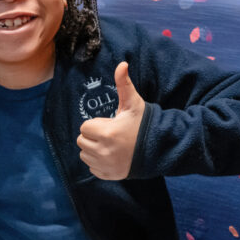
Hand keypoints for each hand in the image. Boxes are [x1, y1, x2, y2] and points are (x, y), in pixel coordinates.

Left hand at [76, 61, 144, 179]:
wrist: (158, 148)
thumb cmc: (143, 124)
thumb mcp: (133, 103)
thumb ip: (124, 84)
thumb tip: (122, 63)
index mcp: (107, 133)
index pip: (85, 127)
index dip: (97, 124)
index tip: (111, 124)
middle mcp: (103, 152)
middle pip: (82, 141)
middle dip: (93, 136)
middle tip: (110, 134)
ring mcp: (105, 166)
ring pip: (84, 155)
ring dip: (93, 149)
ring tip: (111, 144)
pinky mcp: (108, 175)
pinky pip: (92, 168)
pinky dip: (98, 163)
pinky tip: (112, 156)